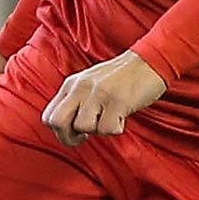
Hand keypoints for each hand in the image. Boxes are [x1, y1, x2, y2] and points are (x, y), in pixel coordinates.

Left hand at [42, 51, 166, 147]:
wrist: (149, 62)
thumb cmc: (122, 78)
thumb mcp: (91, 84)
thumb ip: (76, 101)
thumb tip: (69, 128)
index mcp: (72, 84)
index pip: (48, 116)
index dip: (59, 131)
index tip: (76, 131)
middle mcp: (81, 87)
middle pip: (57, 122)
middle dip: (68, 137)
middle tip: (84, 137)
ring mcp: (98, 93)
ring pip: (83, 127)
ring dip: (98, 130)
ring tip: (111, 118)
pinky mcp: (116, 101)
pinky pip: (107, 129)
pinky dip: (116, 128)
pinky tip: (123, 115)